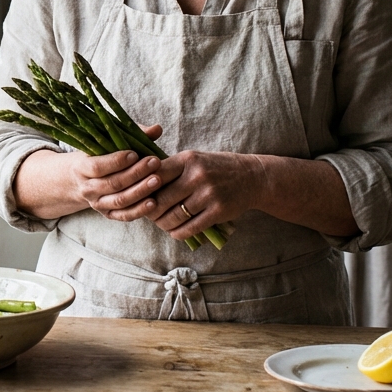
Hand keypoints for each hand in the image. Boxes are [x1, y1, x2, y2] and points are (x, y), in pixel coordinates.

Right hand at [14, 130, 169, 221]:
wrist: (81, 180)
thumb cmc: (99, 156)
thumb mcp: (106, 142)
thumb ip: (130, 134)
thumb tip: (156, 129)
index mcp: (81, 168)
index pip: (97, 167)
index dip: (116, 161)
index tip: (134, 153)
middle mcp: (87, 188)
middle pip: (112, 183)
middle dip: (135, 173)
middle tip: (155, 162)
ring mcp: (97, 203)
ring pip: (120, 200)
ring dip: (140, 191)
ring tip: (157, 180)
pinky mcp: (108, 214)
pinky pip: (124, 216)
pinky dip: (139, 211)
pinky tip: (154, 202)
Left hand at [142, 149, 267, 243]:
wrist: (252, 177)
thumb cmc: (216, 168)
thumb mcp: (194, 159)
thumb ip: (170, 169)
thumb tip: (139, 184)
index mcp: (188, 159)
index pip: (155, 175)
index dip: (143, 188)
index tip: (140, 195)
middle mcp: (197, 175)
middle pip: (161, 199)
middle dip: (150, 210)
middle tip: (148, 214)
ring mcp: (208, 194)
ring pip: (174, 216)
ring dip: (163, 224)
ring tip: (161, 223)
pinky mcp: (218, 211)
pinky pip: (190, 228)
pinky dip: (178, 233)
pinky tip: (175, 231)